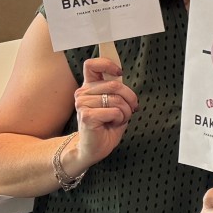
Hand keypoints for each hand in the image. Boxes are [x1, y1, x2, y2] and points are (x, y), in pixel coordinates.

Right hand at [70, 55, 137, 169]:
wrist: (95, 147)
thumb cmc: (107, 125)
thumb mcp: (116, 103)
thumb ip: (117, 89)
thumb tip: (120, 75)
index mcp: (89, 87)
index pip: (92, 65)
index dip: (108, 64)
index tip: (119, 73)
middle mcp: (83, 93)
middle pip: (115, 85)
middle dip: (130, 98)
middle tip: (130, 109)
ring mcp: (82, 104)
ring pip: (117, 100)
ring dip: (125, 112)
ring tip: (117, 120)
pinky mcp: (87, 116)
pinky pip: (114, 111)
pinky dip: (120, 119)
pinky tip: (112, 125)